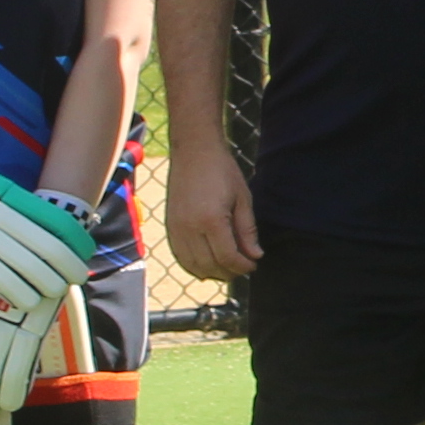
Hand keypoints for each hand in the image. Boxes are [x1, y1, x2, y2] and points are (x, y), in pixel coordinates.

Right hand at [159, 140, 258, 284]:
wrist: (194, 151)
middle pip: (209, 265)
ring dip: (211, 272)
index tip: (253, 265)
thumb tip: (255, 256)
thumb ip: (248, 230)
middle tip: (243, 267)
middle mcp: (190, 228)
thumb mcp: (243, 199)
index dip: (242, 266)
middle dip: (229, 272)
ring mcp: (176, 228)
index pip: (227, 257)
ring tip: (227, 268)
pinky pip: (180, 256)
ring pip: (192, 265)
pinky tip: (207, 262)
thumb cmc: (222, 171)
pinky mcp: (169, 226)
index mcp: (211, 220)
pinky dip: (194, 265)